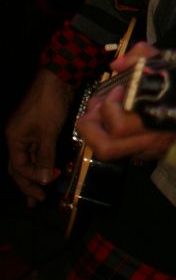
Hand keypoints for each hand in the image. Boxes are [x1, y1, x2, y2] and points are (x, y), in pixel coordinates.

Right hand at [6, 68, 72, 205]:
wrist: (57, 78)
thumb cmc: (50, 103)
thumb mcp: (48, 131)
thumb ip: (45, 156)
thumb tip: (43, 180)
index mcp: (14, 138)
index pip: (18, 167)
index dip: (31, 179)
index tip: (46, 187)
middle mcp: (17, 137)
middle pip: (19, 166)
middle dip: (27, 183)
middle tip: (36, 201)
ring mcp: (27, 132)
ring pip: (28, 158)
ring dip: (34, 174)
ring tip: (39, 193)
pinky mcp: (38, 128)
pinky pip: (37, 149)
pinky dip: (41, 161)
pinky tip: (46, 170)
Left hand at [76, 42, 173, 161]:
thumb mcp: (167, 58)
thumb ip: (139, 57)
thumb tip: (116, 65)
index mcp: (154, 113)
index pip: (119, 125)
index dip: (109, 107)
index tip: (117, 89)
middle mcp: (152, 137)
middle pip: (108, 148)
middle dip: (90, 129)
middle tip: (95, 108)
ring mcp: (153, 148)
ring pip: (114, 153)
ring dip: (100, 133)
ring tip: (102, 114)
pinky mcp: (156, 152)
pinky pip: (128, 151)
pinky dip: (117, 137)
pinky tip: (123, 118)